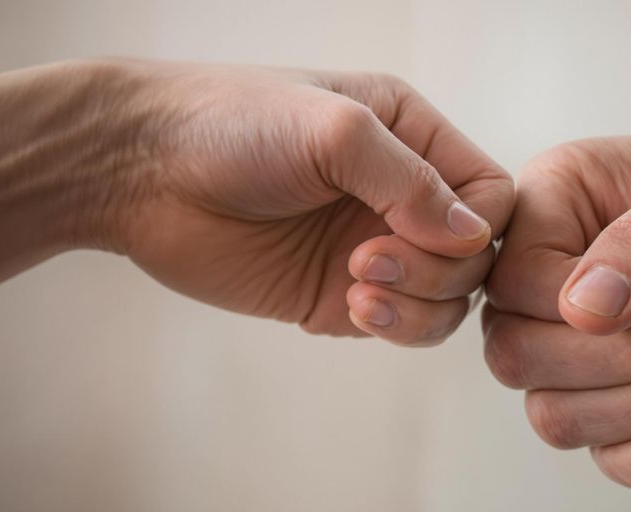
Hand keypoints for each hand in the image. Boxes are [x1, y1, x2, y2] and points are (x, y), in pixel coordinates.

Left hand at [0, 59, 513, 344]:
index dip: (475, 227)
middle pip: (475, 255)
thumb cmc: (232, 123)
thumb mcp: (335, 130)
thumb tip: (476, 238)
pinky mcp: (341, 295)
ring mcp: (374, 247)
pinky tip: (348, 306)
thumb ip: (412, 182)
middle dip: (437, 269)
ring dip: (419, 304)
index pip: (490, 195)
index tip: (417, 232)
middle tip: (368, 260)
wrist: (140, 171)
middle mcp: (400, 193)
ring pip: (448, 298)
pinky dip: (393, 326)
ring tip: (357, 288)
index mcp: (410, 137)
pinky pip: (402, 325)